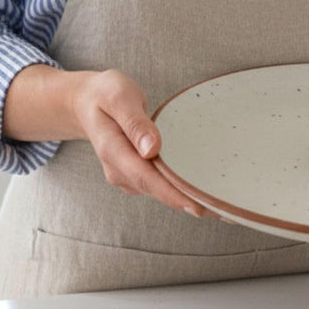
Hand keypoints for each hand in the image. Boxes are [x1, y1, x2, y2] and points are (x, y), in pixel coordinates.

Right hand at [3, 64, 205, 216]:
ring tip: (220, 207)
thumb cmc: (105, 95)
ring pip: (159, 191)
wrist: (85, 103)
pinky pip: (159, 185)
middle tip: (223, 212)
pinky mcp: (135, 175)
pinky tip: (202, 190)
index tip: (197, 206)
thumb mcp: (119, 97)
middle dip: (187, 202)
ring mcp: (126, 175)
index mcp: (113, 150)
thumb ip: (135, 122)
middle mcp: (118, 170)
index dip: (171, 194)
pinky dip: (179, 189)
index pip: (145, 178)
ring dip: (187, 198)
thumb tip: (152, 149)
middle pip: (156, 190)